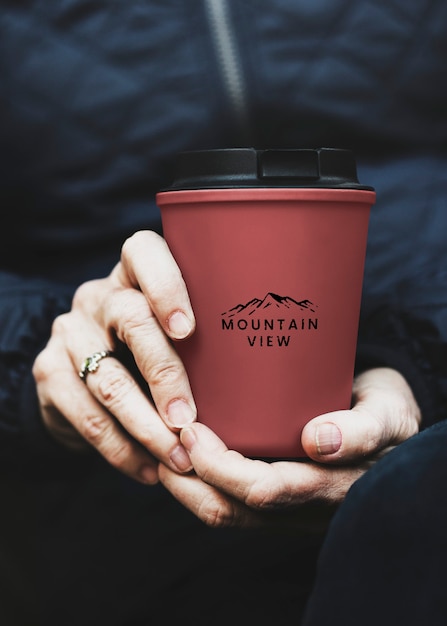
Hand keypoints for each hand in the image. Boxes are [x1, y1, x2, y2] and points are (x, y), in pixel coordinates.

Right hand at [33, 231, 196, 483]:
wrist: (83, 375)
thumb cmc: (152, 353)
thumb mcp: (175, 335)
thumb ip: (206, 340)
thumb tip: (272, 377)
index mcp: (135, 275)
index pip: (144, 252)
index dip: (166, 285)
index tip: (189, 330)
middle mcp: (100, 296)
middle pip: (130, 319)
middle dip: (166, 374)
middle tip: (189, 420)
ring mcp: (70, 331)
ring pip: (107, 378)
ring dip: (146, 426)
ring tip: (178, 458)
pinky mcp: (49, 371)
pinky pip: (85, 415)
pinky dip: (120, 448)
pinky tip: (148, 469)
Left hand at [158, 368, 420, 527]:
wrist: (386, 421)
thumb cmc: (383, 410)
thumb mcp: (386, 413)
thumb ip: (360, 430)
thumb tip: (317, 442)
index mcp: (329, 487)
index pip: (264, 491)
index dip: (221, 467)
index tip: (192, 431)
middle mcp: (302, 507)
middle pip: (234, 510)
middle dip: (190, 480)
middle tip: (165, 438)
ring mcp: (286, 508)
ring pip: (226, 514)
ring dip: (186, 489)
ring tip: (161, 452)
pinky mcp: (276, 499)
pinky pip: (231, 506)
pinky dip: (198, 487)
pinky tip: (182, 460)